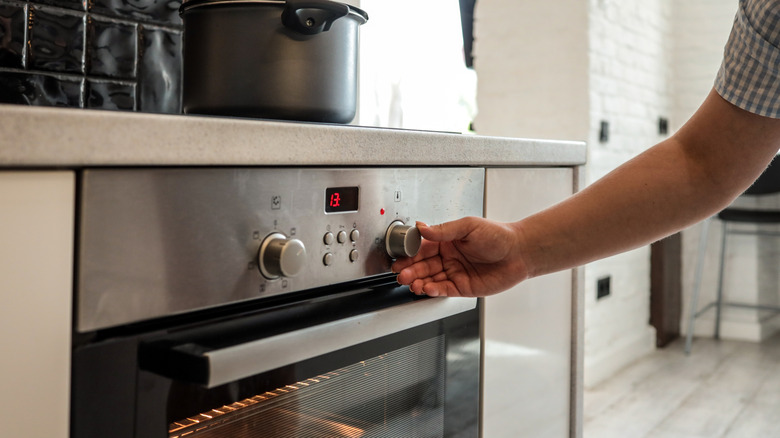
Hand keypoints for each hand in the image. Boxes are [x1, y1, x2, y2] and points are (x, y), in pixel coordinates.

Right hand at [392, 217, 528, 296]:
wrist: (520, 252)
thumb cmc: (498, 235)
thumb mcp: (468, 226)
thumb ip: (444, 230)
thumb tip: (422, 227)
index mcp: (447, 241)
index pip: (423, 248)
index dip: (410, 254)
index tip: (400, 257)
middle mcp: (449, 257)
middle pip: (423, 265)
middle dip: (410, 270)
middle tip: (401, 273)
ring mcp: (455, 273)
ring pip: (430, 279)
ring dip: (419, 281)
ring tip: (411, 283)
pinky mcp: (463, 287)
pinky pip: (443, 290)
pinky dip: (433, 290)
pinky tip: (426, 288)